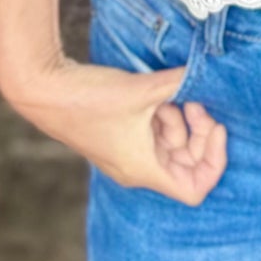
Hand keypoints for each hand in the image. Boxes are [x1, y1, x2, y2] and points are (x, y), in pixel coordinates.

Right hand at [0, 54, 227, 205]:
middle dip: (199, 132)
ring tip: (174, 93)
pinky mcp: (118, 136)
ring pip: (170, 145)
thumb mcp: (142, 89)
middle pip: (186, 163)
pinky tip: (159, 93)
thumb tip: (206, 70)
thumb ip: (179, 83)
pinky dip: (163, 115)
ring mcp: (126, 153)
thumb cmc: (89, 98)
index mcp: (144, 169)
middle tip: (197, 102)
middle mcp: (137, 168)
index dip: (214, 161)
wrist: (45, 90)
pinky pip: (153, 133)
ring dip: (180, 120)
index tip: (216, 127)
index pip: (194, 189)